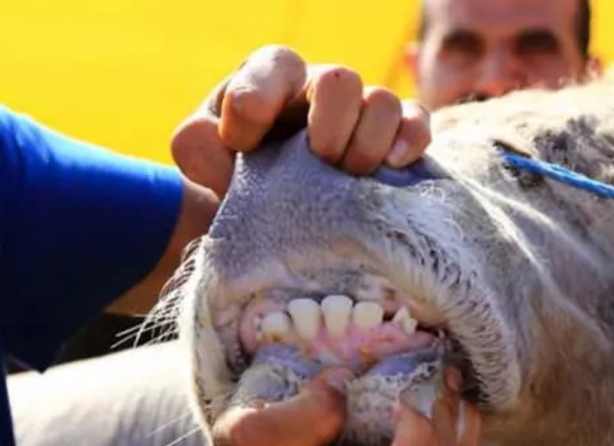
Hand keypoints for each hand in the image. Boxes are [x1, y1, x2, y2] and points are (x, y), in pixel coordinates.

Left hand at [171, 45, 431, 196]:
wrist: (266, 210)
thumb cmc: (232, 171)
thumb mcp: (201, 156)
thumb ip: (197, 144)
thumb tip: (228, 145)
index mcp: (270, 81)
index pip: (274, 67)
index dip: (258, 103)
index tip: (241, 147)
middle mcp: (318, 89)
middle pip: (340, 79)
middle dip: (330, 124)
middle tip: (318, 160)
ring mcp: (358, 112)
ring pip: (382, 102)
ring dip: (368, 142)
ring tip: (349, 177)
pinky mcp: (392, 138)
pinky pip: (415, 124)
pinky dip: (409, 141)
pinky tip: (391, 167)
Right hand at [210, 368, 481, 445]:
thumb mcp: (250, 433)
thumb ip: (298, 413)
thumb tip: (347, 385)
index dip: (417, 431)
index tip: (399, 392)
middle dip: (443, 416)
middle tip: (434, 369)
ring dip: (455, 420)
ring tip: (444, 377)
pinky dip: (454, 431)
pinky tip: (442, 399)